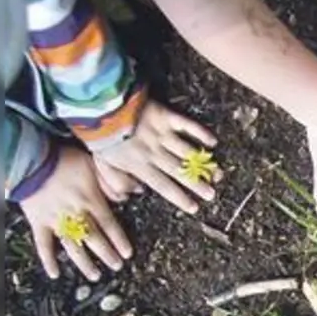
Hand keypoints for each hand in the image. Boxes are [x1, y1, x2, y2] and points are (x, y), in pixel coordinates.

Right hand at [19, 144, 131, 281]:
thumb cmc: (64, 158)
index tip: (127, 254)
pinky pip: (43, 245)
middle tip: (117, 266)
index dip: (119, 241)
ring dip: (85, 263)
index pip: (109, 225)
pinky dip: (48, 260)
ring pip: (73, 247)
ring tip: (96, 275)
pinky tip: (55, 274)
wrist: (32, 159)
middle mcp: (76, 214)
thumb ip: (114, 179)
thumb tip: (136, 191)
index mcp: (91, 200)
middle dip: (107, 255)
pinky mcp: (38, 222)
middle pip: (94, 239)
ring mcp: (56, 220)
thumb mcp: (94, 163)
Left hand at [92, 101, 217, 212]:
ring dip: (204, 164)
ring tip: (218, 175)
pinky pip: (186, 125)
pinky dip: (200, 133)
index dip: (179, 198)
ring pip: (187, 152)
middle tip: (211, 195)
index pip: (163, 186)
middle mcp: (154, 153)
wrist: (99, 107)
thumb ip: (117, 183)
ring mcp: (161, 134)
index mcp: (139, 166)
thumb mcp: (101, 165)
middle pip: (179, 172)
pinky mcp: (165, 116)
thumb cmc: (99, 136)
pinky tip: (212, 142)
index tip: (193, 208)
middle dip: (197, 185)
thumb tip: (136, 193)